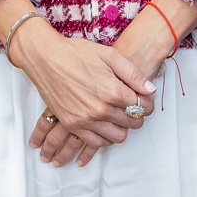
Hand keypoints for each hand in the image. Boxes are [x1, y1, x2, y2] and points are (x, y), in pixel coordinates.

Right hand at [14, 21, 152, 166]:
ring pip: (117, 137)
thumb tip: (150, 89)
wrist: (45, 58)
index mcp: (112, 91)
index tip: (147, 102)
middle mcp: (100, 109)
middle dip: (138, 116)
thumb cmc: (77, 53)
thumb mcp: (110, 55)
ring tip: (120, 116)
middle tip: (134, 108)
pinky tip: (106, 126)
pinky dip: (105, 137)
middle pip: (132, 123)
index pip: (142, 107)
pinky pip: (96, 142)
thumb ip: (133, 74)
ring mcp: (85, 120)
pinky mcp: (72, 125)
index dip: (148, 105)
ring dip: (123, 128)